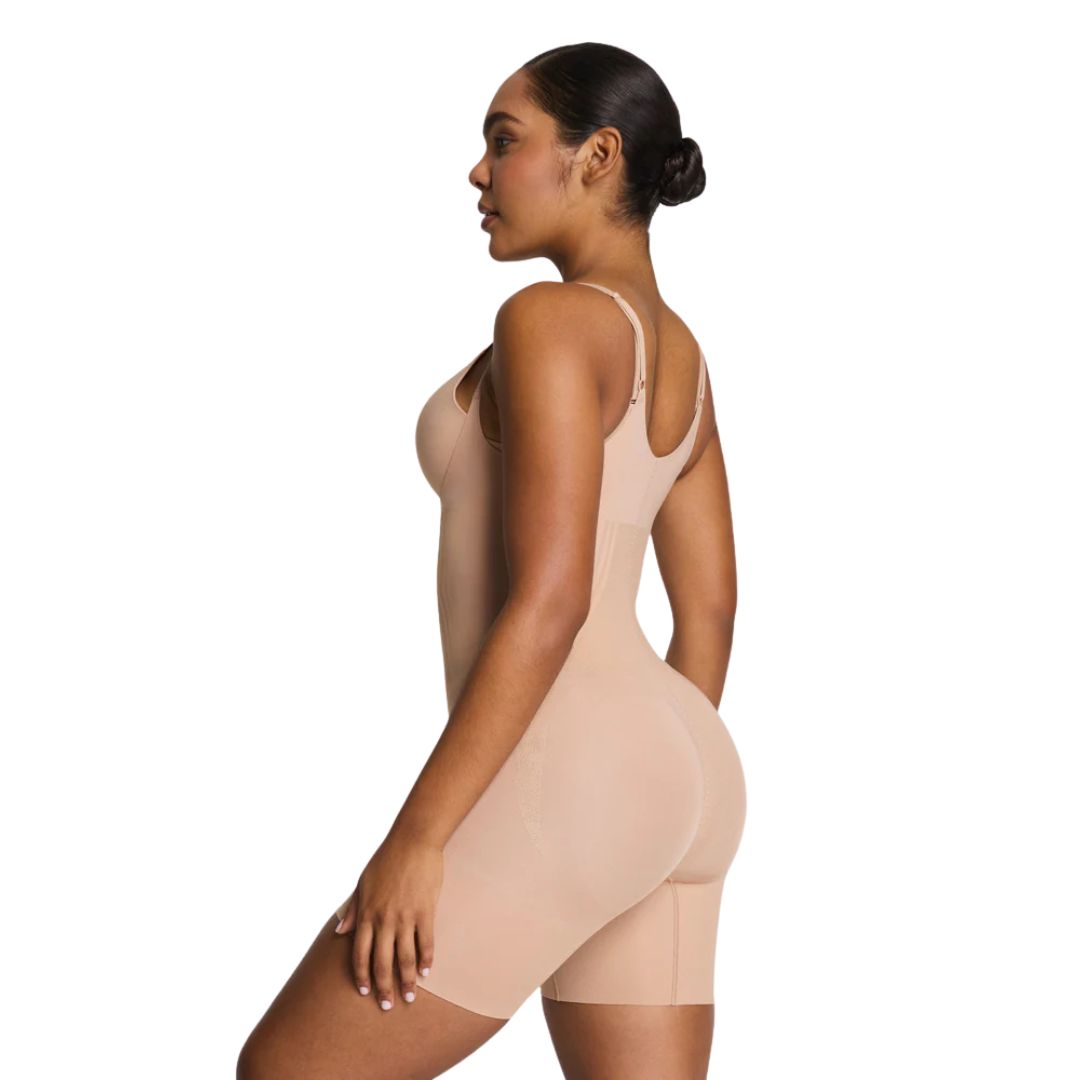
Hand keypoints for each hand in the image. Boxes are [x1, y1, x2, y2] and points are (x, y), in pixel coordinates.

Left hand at [334, 830, 442, 1010]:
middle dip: (384, 987)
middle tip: (388, 1005)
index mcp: (366, 913)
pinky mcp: (425, 910)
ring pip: (405, 957)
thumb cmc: (386, 859)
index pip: (360, 954)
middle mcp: (384, 919)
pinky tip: (427, 971)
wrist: (412, 840)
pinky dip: (426, 959)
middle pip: (382, 962)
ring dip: (407, 981)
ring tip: (410, 996)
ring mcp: (406, 916)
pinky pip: (426, 941)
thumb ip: (353, 910)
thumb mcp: (362, 883)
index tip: (365, 992)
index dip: (361, 976)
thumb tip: (339, 933)